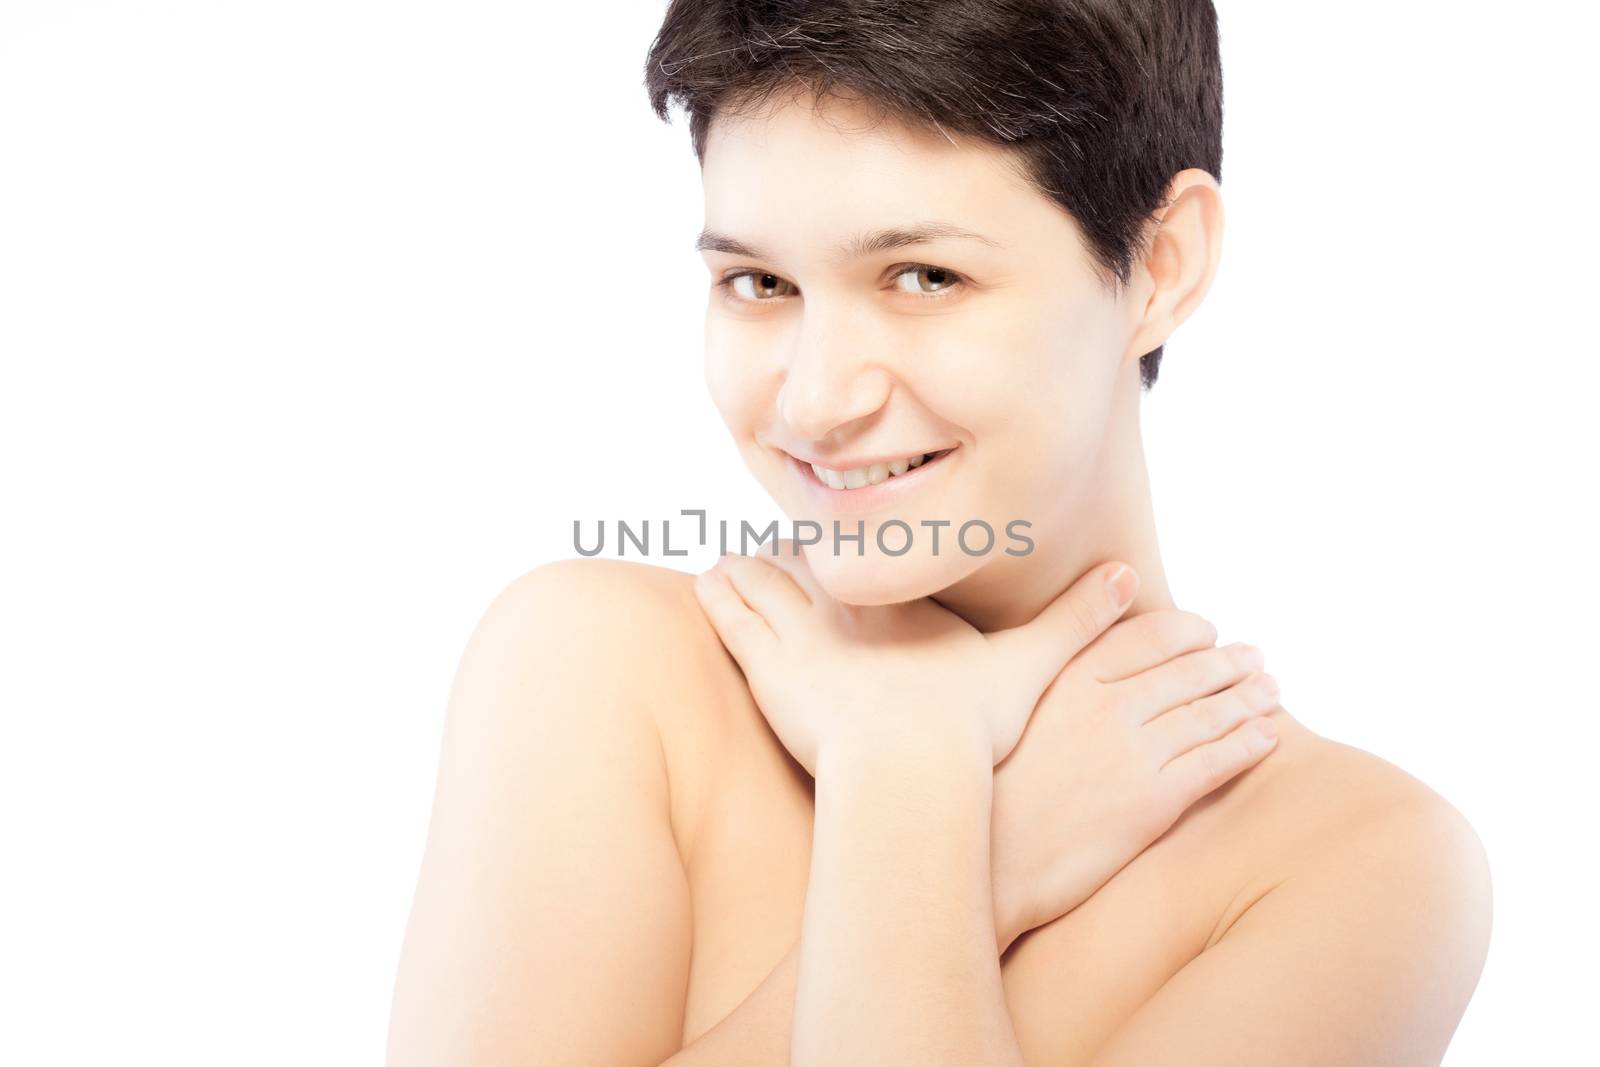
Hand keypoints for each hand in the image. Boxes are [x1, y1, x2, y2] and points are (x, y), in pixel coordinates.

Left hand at [692, 549, 1138, 773]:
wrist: (910, 765)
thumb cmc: (971, 724)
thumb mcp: (1034, 666)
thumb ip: (1078, 621)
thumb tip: (1134, 580)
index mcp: (905, 599)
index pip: (872, 557)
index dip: (853, 553)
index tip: (842, 549)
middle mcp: (851, 600)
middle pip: (810, 556)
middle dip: (793, 556)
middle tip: (779, 557)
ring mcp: (803, 627)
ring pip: (760, 575)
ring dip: (747, 570)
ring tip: (733, 569)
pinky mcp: (765, 661)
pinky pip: (728, 613)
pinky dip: (717, 595)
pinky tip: (708, 586)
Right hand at [989, 608, 1281, 949]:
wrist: (990, 858)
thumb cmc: (986, 786)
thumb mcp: (1006, 706)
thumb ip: (1049, 662)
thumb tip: (1078, 627)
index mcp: (1071, 676)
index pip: (1149, 636)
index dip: (1187, 630)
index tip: (1206, 631)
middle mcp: (1108, 705)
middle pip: (1188, 672)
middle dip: (1228, 662)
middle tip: (1254, 658)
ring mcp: (1134, 752)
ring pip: (1209, 715)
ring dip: (1248, 699)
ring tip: (1271, 691)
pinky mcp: (1152, 802)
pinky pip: (1214, 764)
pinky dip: (1247, 746)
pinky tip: (1267, 737)